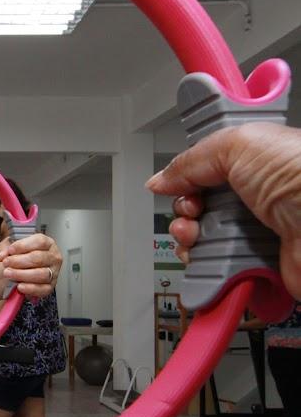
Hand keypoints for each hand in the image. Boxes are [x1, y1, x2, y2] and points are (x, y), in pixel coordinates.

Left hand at [0, 233, 61, 297]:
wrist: (26, 270)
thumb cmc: (24, 256)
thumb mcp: (17, 249)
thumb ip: (8, 251)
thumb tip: (2, 256)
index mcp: (48, 244)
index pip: (40, 242)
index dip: (23, 246)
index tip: (10, 250)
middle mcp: (53, 257)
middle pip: (38, 258)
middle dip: (19, 261)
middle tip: (6, 263)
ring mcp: (54, 272)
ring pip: (41, 274)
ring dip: (22, 274)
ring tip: (8, 273)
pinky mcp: (50, 286)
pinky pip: (43, 289)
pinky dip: (30, 288)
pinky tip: (19, 286)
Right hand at [145, 123, 300, 298]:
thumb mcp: (239, 144)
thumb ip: (192, 158)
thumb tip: (161, 179)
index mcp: (256, 163)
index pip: (206, 170)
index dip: (188, 175)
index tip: (182, 180)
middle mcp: (256, 199)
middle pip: (199, 207)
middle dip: (183, 210)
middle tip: (192, 210)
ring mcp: (255, 234)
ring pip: (202, 241)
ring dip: (188, 240)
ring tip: (195, 236)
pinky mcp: (255, 266)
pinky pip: (216, 272)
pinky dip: (204, 270)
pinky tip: (206, 258)